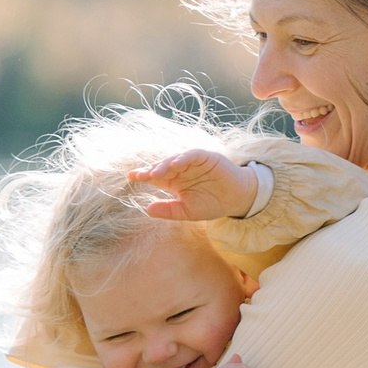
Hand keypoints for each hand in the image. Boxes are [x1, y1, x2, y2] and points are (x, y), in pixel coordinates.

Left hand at [129, 150, 259, 221]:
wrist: (237, 199)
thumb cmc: (212, 204)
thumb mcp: (188, 211)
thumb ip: (169, 210)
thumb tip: (147, 209)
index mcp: (175, 182)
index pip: (156, 177)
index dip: (144, 175)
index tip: (131, 176)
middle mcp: (182, 170)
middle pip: (162, 167)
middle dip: (151, 170)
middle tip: (139, 176)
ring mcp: (193, 162)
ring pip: (175, 160)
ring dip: (165, 165)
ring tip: (156, 173)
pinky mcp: (206, 157)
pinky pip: (192, 155)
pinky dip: (184, 158)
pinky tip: (177, 164)